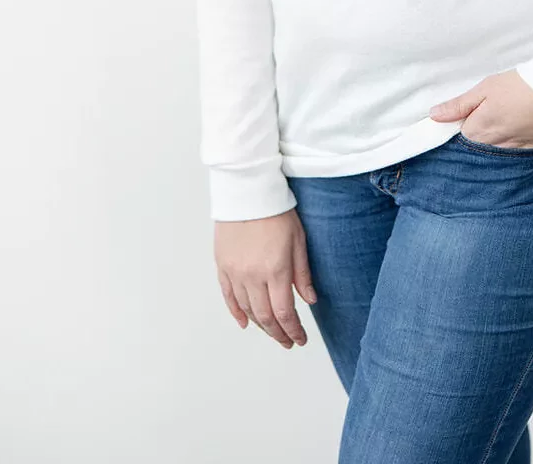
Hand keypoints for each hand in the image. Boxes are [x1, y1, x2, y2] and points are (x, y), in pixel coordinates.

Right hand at [214, 208, 316, 349]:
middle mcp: (253, 276)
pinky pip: (228, 297)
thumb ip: (302, 273)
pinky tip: (245, 322)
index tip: (300, 339)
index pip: (284, 313)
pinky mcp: (222, 266)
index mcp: (275, 270)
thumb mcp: (299, 240)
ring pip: (247, 310)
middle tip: (288, 342)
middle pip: (265, 317)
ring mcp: (235, 272)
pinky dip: (236, 313)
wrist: (247, 190)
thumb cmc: (277, 211)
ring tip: (272, 331)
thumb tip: (310, 300)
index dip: (293, 330)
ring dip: (260, 326)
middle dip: (278, 333)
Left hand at [428, 69, 532, 147]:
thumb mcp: (486, 88)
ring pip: (499, 145)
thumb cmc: (523, 85)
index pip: (463, 132)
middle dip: (482, 125)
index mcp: (482, 128)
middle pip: (480, 140)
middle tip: (497, 103)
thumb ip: (459, 104)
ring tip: (512, 109)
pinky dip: (518, 135)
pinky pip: (519, 146)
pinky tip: (525, 119)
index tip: (476, 104)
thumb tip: (434, 115)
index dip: (468, 116)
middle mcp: (497, 144)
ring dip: (500, 131)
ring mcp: (518, 147)